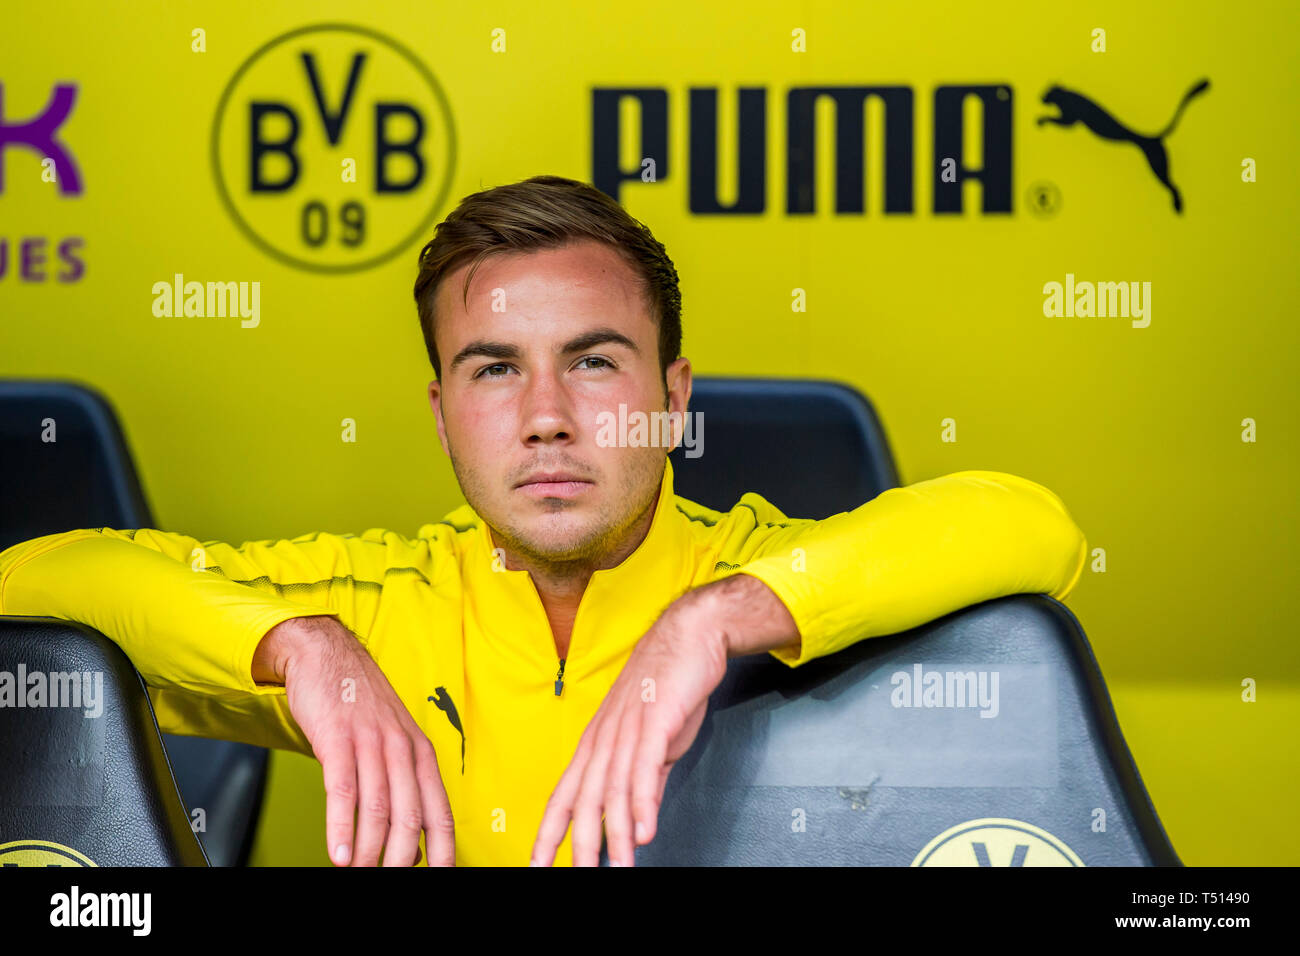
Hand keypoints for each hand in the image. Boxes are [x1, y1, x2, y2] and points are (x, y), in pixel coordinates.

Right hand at [257, 615, 454, 866]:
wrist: (328, 654)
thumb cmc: (361, 704)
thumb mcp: (394, 741)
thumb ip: (405, 788)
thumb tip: (413, 848)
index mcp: (421, 754)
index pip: (441, 814)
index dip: (443, 853)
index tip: (440, 877)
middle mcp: (403, 749)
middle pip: (410, 819)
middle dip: (402, 861)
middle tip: (390, 883)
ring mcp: (371, 742)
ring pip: (378, 809)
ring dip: (370, 852)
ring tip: (361, 875)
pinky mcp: (338, 738)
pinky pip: (343, 789)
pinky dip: (341, 827)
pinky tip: (339, 853)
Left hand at [529, 589, 730, 866]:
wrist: (688, 636)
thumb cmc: (667, 685)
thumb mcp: (652, 741)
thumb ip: (646, 781)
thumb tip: (640, 819)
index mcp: (597, 745)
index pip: (563, 796)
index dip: (548, 833)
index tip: (537, 864)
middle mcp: (603, 740)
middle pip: (581, 801)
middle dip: (576, 846)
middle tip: (577, 877)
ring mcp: (626, 730)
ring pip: (612, 792)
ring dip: (615, 836)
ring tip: (617, 869)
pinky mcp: (654, 722)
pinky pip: (643, 769)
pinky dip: (643, 803)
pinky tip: (644, 831)